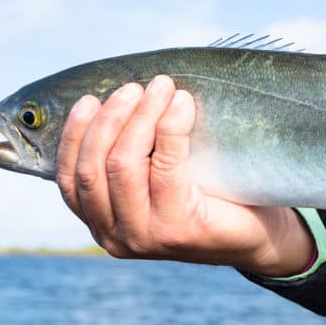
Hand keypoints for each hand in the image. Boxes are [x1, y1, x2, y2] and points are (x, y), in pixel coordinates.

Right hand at [55, 75, 314, 276]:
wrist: (256, 235)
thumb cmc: (206, 195)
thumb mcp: (156, 178)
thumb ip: (130, 153)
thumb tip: (120, 95)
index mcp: (101, 223)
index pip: (68, 178)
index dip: (74, 135)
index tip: (89, 99)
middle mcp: (115, 236)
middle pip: (93, 167)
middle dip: (110, 119)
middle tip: (136, 87)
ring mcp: (145, 236)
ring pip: (124, 165)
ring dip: (141, 117)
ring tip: (161, 88)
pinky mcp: (179, 229)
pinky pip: (165, 168)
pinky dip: (170, 128)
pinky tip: (182, 104)